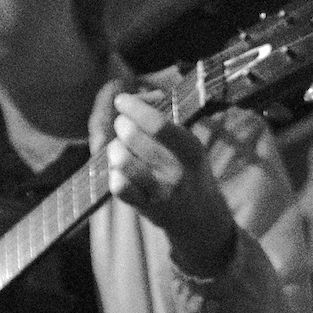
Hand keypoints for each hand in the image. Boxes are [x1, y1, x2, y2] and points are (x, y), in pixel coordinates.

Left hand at [92, 85, 236, 276]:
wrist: (198, 217)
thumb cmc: (188, 169)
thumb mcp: (189, 142)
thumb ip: (164, 115)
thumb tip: (134, 96)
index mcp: (191, 149)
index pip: (157, 123)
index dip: (133, 107)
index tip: (122, 101)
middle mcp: (177, 171)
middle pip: (132, 136)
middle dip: (121, 125)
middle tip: (124, 127)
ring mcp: (161, 192)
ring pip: (121, 159)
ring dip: (115, 149)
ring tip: (120, 150)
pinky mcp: (146, 208)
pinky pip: (118, 186)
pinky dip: (114, 175)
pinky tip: (120, 172)